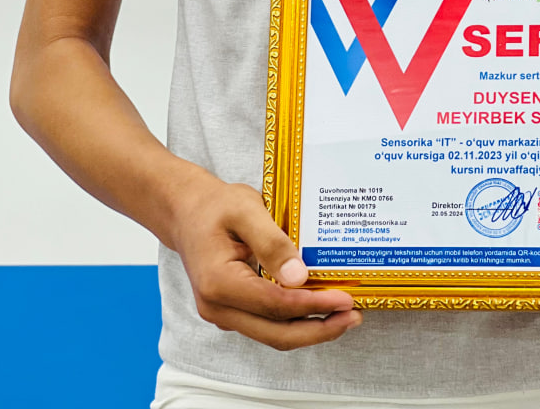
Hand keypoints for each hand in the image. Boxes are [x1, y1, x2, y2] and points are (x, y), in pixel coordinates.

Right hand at [171, 174, 361, 349]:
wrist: (186, 212)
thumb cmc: (215, 206)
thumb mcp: (246, 209)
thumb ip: (272, 243)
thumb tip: (299, 278)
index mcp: (219, 283)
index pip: (275, 305)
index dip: (314, 305)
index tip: (345, 299)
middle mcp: (218, 307)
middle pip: (276, 333)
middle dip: (319, 330)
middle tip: (353, 316)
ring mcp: (224, 313)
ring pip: (273, 333)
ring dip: (309, 328)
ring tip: (343, 315)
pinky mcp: (233, 310)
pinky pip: (268, 323)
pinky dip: (295, 320)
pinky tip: (318, 308)